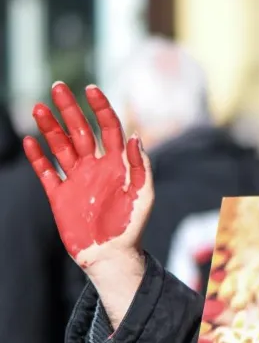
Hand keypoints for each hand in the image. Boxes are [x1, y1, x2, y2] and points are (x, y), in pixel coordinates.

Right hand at [23, 82, 153, 274]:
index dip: (100, 107)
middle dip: (69, 108)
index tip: (91, 89)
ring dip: (49, 127)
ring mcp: (76, 179)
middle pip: (79, 130)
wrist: (111, 256)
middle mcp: (95, 167)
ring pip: (60, 146)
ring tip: (38, 108)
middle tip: (57, 86)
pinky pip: (46, 172)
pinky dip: (38, 158)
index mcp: (117, 164)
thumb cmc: (132, 227)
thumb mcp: (144, 195)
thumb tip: (134, 136)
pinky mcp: (59, 196)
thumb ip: (140, 166)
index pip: (108, 127)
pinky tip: (30, 141)